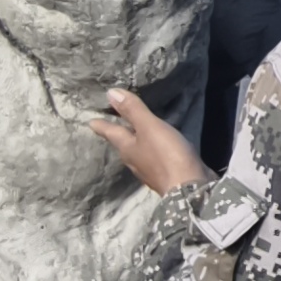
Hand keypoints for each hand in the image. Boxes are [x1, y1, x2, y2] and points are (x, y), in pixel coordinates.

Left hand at [90, 88, 209, 193]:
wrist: (189, 187)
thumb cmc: (166, 155)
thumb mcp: (149, 127)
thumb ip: (132, 110)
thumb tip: (110, 93)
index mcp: (126, 147)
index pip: (110, 132)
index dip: (101, 125)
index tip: (91, 122)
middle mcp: (134, 160)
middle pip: (122, 144)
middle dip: (118, 135)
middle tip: (113, 126)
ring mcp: (148, 170)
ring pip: (137, 153)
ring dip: (135, 144)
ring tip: (136, 135)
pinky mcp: (164, 174)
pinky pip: (153, 159)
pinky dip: (152, 151)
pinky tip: (158, 149)